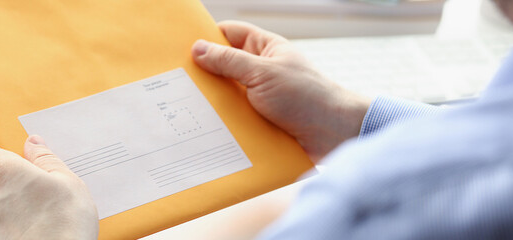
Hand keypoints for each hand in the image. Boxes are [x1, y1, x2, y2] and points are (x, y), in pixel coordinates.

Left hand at [0, 136, 98, 239]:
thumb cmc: (64, 226)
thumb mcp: (68, 182)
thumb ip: (46, 159)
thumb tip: (34, 145)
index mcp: (2, 171)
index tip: (8, 155)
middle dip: (14, 183)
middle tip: (41, 191)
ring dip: (14, 206)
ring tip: (42, 216)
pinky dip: (12, 226)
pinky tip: (36, 231)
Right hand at [192, 21, 370, 161]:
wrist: (335, 135)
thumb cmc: (307, 97)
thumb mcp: (263, 73)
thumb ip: (229, 61)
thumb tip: (198, 49)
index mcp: (265, 49)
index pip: (231, 34)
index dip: (209, 36)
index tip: (182, 46)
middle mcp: (262, 71)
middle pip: (225, 66)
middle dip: (204, 74)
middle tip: (176, 80)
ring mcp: (261, 97)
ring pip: (228, 95)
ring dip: (212, 102)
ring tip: (184, 107)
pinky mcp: (261, 121)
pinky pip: (236, 119)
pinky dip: (223, 123)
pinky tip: (204, 129)